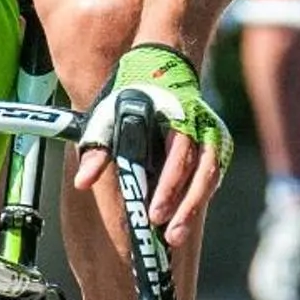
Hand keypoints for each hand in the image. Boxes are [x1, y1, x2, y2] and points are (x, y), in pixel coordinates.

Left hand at [75, 44, 232, 245]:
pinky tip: (184, 217)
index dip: (167, 186)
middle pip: (197, 170)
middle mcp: (197, 124)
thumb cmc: (132, 95)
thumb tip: (83, 182)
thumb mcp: (108, 115)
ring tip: (175, 235)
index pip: (175, 155)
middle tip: (167, 234)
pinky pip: (212, 173)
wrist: (163, 65)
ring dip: (193, 207)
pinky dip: (200, 195)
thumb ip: (98, 149)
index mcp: (172, 116)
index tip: (151, 213)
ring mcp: (210, 133)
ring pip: (209, 174)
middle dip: (183, 205)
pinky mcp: (216, 143)